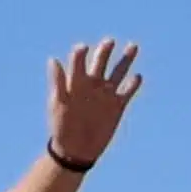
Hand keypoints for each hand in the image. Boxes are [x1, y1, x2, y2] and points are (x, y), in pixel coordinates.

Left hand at [44, 39, 142, 168]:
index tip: (83, 48)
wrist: (75, 150)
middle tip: (109, 41)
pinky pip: (127, 92)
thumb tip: (53, 60)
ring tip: (133, 45)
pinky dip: (133, 84)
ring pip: (118, 72)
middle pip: (101, 62)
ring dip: (126, 59)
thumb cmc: (62, 126)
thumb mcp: (58, 103)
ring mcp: (106, 94)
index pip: (79, 61)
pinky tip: (137, 76)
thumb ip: (58, 81)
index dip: (80, 53)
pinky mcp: (117, 106)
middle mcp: (92, 84)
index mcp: (76, 81)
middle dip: (105, 50)